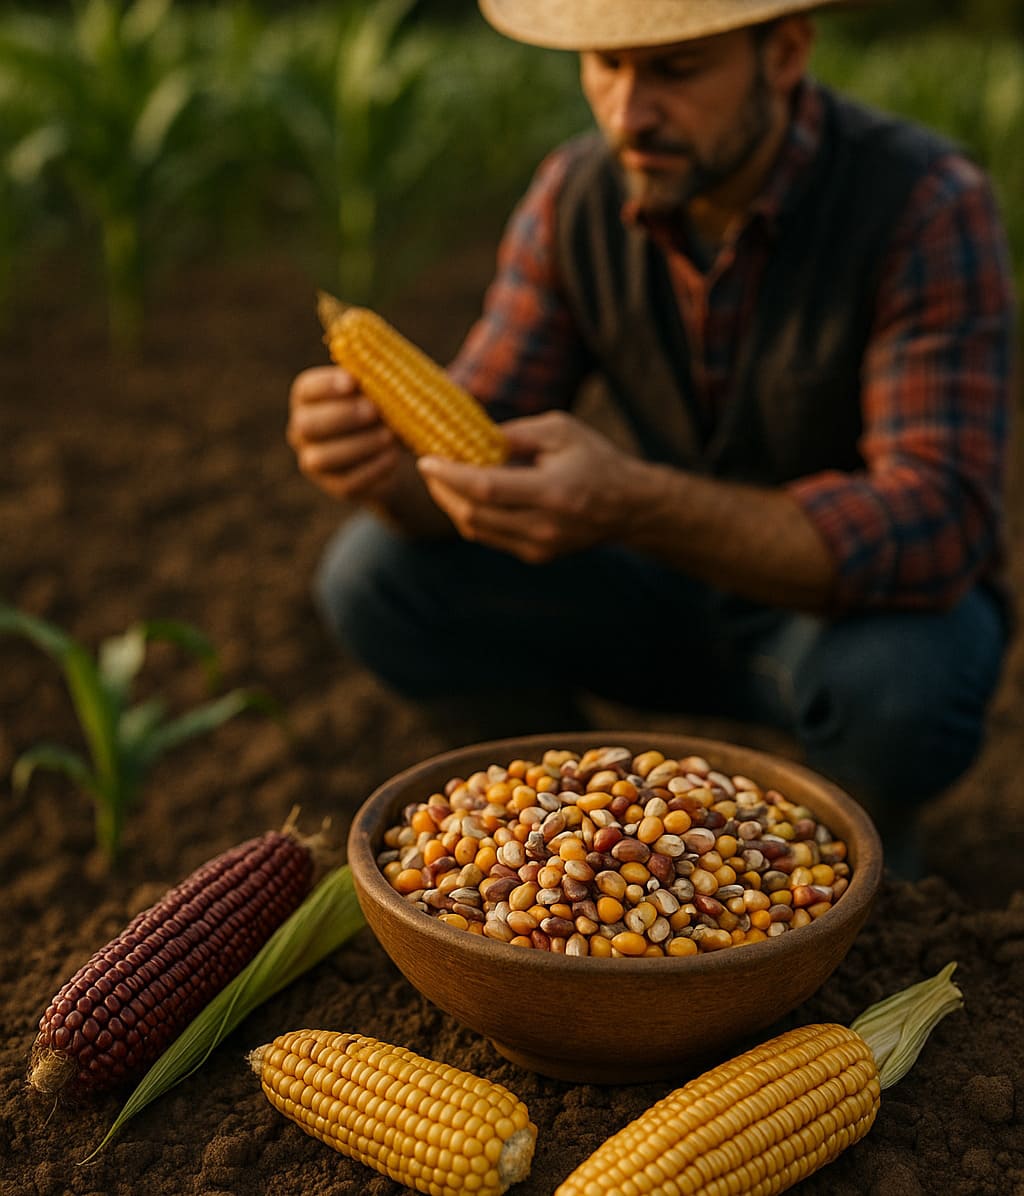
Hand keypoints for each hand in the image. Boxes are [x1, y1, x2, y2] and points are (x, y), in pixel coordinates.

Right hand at [286, 366, 403, 502]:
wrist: (393, 450)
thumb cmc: (383, 409)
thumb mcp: (380, 391)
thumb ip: (376, 380)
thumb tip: (385, 370)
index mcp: (309, 400)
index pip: (306, 389)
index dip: (326, 385)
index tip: (352, 381)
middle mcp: (303, 431)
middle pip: (307, 424)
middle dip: (342, 416)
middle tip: (373, 410)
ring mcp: (315, 462)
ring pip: (323, 458)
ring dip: (359, 445)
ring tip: (389, 435)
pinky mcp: (336, 487)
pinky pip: (347, 482)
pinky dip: (372, 468)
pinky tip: (392, 457)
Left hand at [416, 410, 646, 561]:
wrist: (629, 507)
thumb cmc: (595, 459)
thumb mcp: (560, 430)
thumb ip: (515, 433)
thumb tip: (472, 436)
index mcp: (552, 491)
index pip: (486, 488)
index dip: (450, 475)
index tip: (426, 460)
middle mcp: (543, 526)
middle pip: (473, 514)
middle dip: (442, 491)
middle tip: (429, 468)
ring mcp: (539, 547)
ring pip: (476, 530)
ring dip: (453, 505)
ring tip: (443, 481)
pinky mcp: (535, 556)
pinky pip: (490, 537)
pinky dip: (473, 516)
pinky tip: (467, 496)